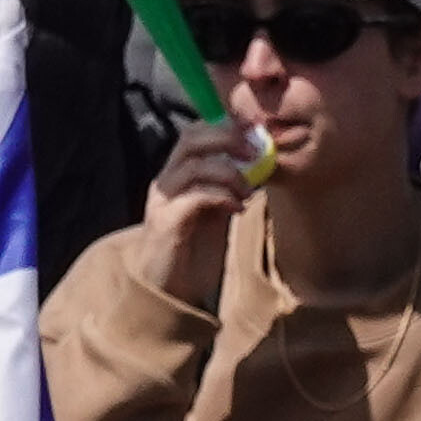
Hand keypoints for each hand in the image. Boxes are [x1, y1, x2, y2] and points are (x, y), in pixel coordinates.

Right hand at [134, 122, 263, 311]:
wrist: (170, 294)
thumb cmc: (193, 253)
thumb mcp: (216, 212)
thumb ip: (228, 187)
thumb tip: (257, 163)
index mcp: (176, 175)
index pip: (195, 133)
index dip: (226, 127)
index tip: (256, 133)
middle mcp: (165, 182)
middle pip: (191, 138)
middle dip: (227, 139)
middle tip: (255, 153)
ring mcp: (163, 201)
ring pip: (194, 164)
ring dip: (230, 173)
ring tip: (248, 191)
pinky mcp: (166, 223)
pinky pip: (195, 196)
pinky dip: (222, 196)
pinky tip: (237, 208)